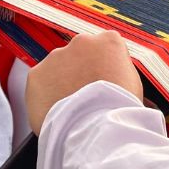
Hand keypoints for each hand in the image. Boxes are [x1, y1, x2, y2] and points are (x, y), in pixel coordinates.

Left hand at [26, 31, 142, 134]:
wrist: (95, 128)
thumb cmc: (120, 109)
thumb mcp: (132, 82)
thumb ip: (117, 68)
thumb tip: (110, 73)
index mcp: (109, 40)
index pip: (104, 48)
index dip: (103, 68)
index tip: (103, 83)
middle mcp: (81, 41)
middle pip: (80, 55)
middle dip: (80, 72)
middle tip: (85, 96)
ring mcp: (57, 56)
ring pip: (58, 68)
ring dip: (62, 82)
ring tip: (71, 108)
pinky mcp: (36, 73)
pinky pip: (40, 84)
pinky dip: (45, 96)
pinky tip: (57, 111)